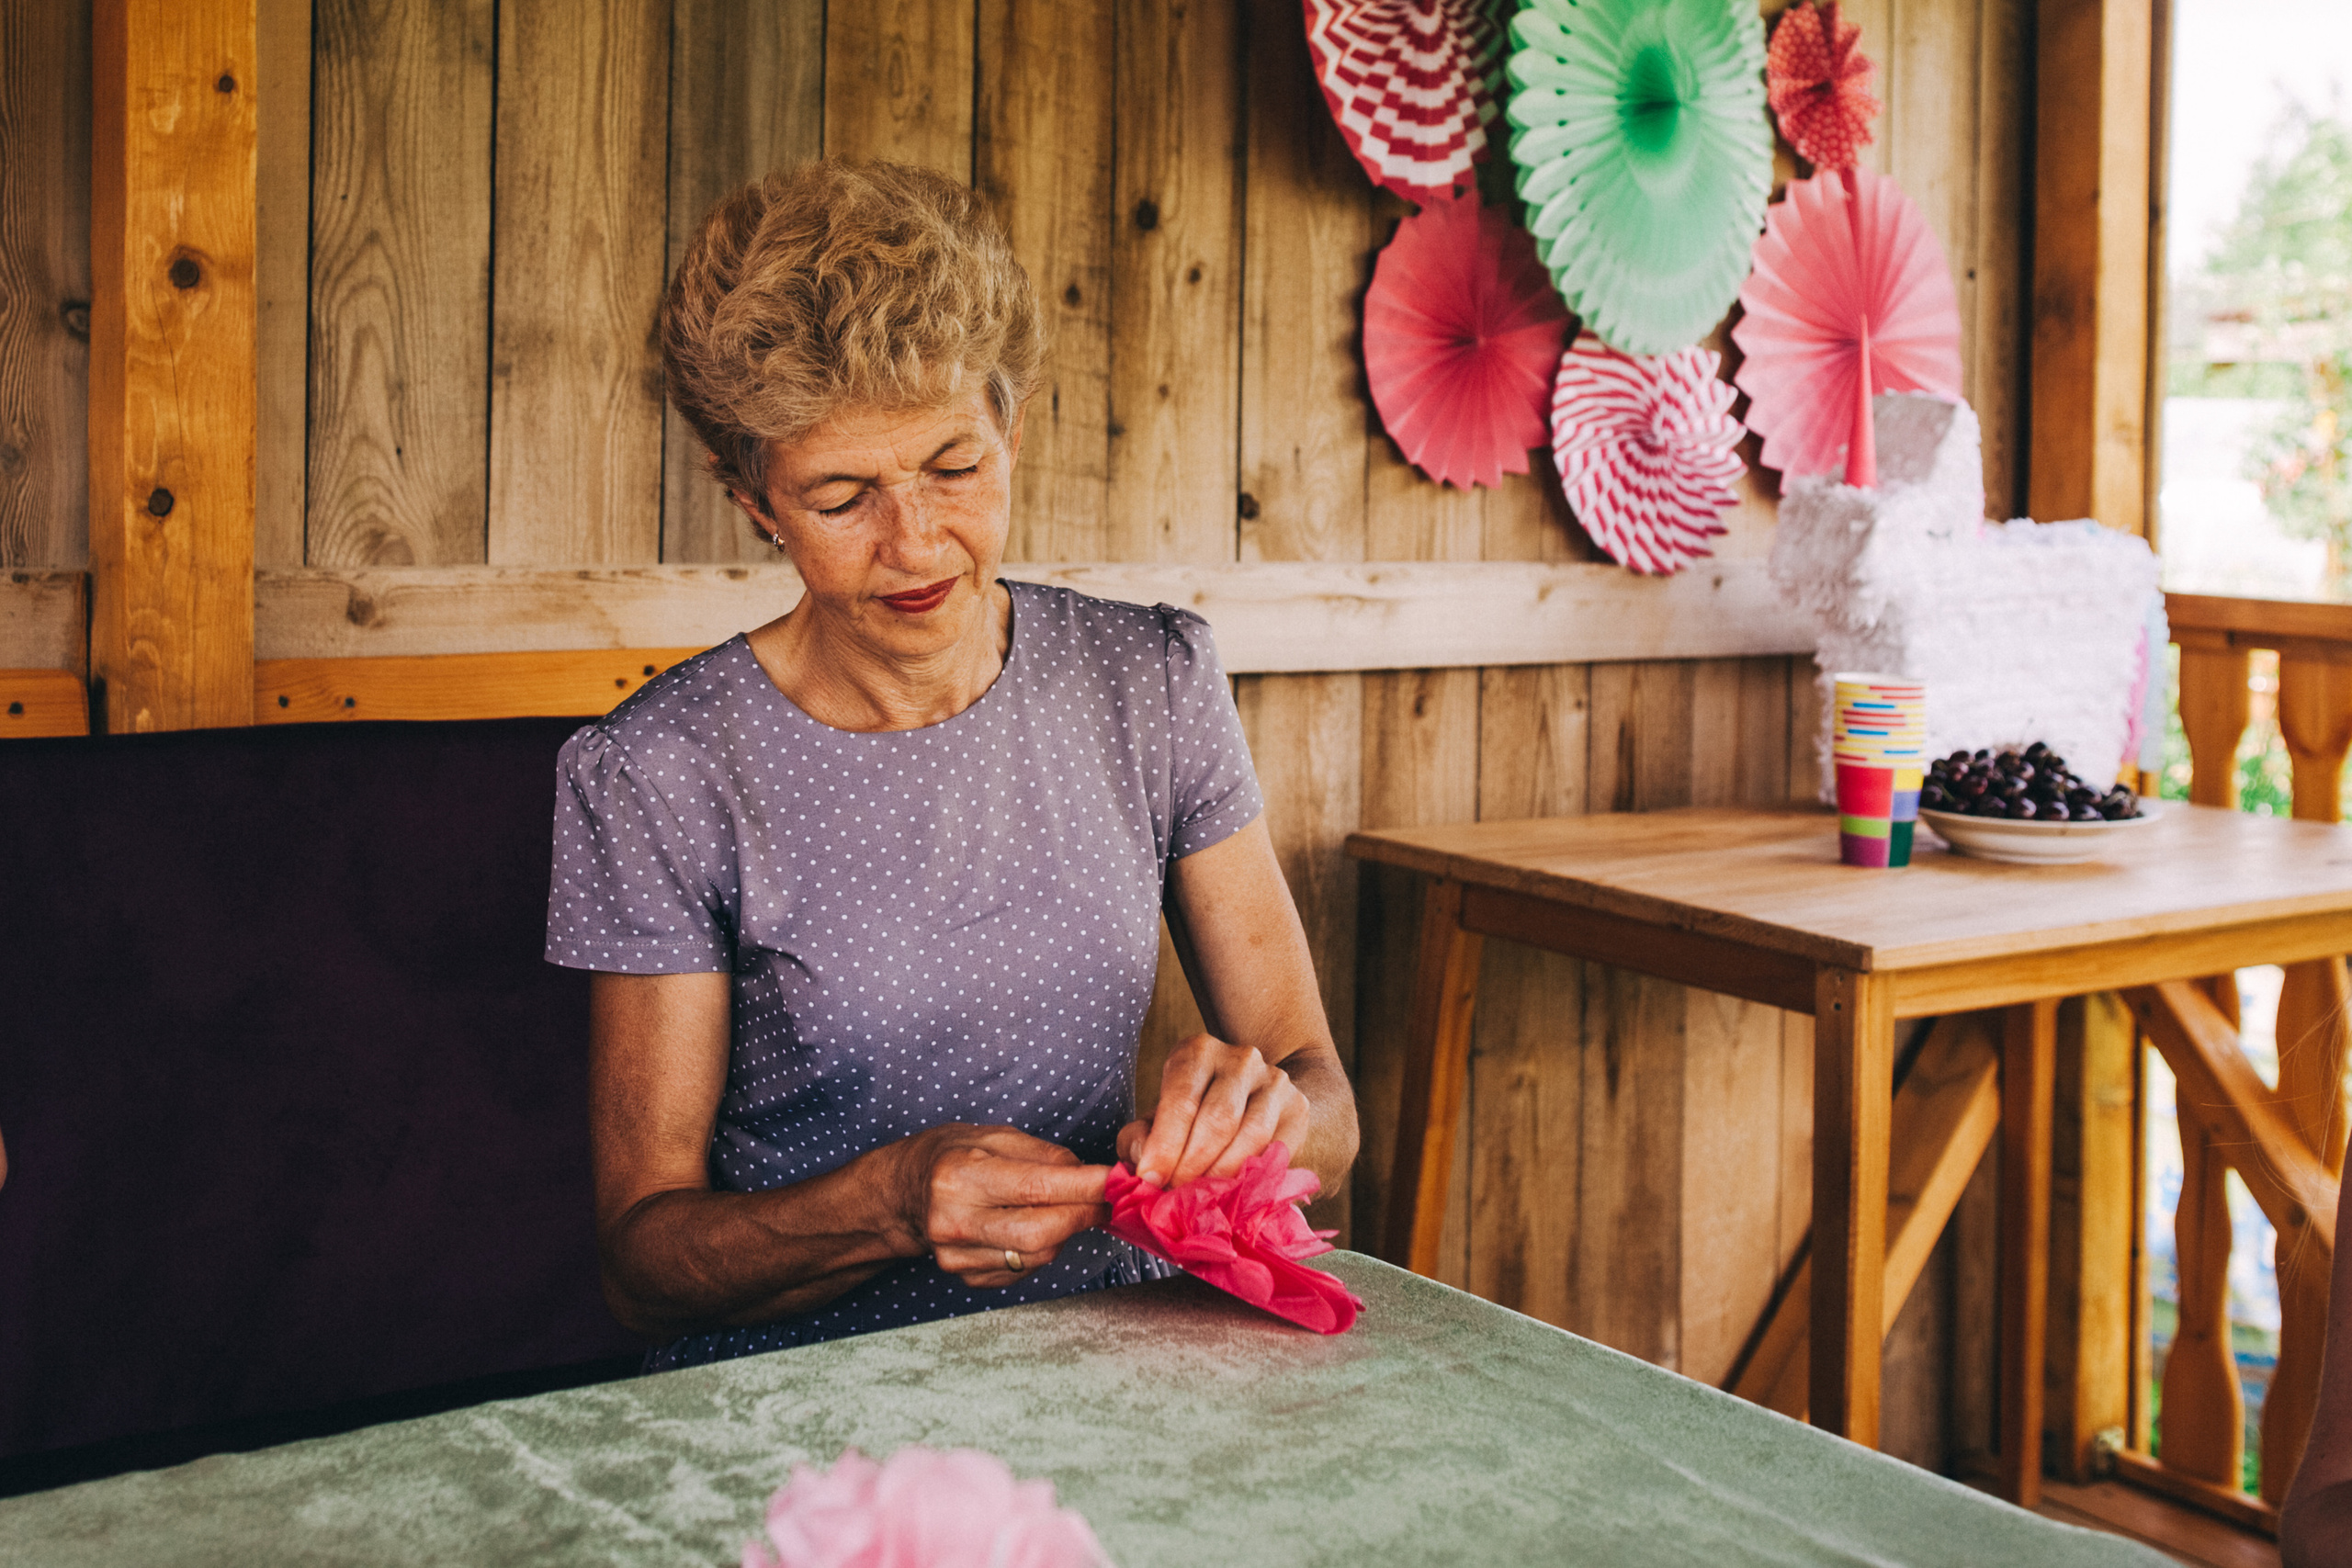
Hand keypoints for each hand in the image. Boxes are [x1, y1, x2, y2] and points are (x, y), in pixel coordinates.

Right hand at [894, 1125, 1108, 1287]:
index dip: (1085, 1187)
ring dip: (1064, 1233)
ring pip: (1038, 1256)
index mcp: (960, 1176)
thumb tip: (1090, 1175)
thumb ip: (1044, 1155)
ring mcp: (957, 1256)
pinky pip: (1024, 1270)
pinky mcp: (967, 1277)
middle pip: (1040, 1233)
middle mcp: (955, 1220)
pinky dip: (1041, 1250)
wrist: (903, 1193)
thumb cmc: (952, 1155)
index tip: (1116, 1181)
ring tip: (1062, 1207)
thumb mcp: (993, 1135)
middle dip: (1082, 1215)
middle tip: (1104, 1199)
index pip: (1036, 1187)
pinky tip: (1031, 1227)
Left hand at [1117, 1033, 1311, 1189]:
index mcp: (1197, 1052)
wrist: (1256, 1101)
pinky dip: (1252, 1175)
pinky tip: (1233, 1191)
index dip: (1165, 1144)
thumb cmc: (1195, 1115)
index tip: (1151, 1179)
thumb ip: (1139, 1137)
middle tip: (1176, 1196)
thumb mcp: (1160, 1119)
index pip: (1181, 1097)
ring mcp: (1274, 1080)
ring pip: (1251, 1134)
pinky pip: (1277, 1148)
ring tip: (1203, 1197)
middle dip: (1192, 1165)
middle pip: (1217, 1118)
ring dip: (1223, 1173)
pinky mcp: (1298, 1107)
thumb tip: (1141, 1160)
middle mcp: (1239, 1058)